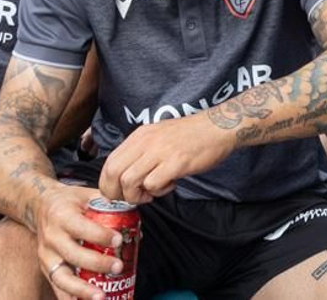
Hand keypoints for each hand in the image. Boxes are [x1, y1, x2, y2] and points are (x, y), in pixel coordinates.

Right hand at [33, 184, 124, 299]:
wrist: (39, 206)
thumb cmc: (69, 202)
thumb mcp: (87, 195)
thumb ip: (111, 207)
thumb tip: (136, 228)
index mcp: (62, 215)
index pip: (81, 227)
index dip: (100, 235)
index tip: (119, 240)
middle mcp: (51, 237)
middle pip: (73, 254)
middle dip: (97, 263)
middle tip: (118, 267)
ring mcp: (46, 256)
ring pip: (62, 276)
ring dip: (82, 289)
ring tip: (102, 296)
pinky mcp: (45, 269)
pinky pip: (57, 287)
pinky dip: (69, 298)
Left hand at [97, 113, 233, 205]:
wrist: (218, 127)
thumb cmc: (191, 135)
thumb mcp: (158, 135)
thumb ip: (141, 151)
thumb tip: (126, 176)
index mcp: (140, 136)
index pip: (109, 162)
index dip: (108, 183)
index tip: (118, 193)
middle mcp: (146, 142)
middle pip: (113, 173)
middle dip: (117, 193)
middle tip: (131, 198)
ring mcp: (160, 152)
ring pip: (129, 181)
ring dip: (137, 195)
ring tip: (152, 193)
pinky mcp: (175, 163)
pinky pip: (153, 184)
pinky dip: (158, 191)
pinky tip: (170, 185)